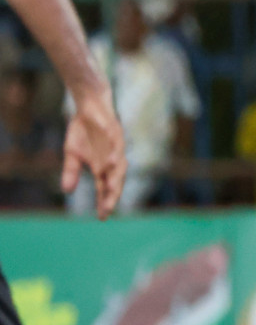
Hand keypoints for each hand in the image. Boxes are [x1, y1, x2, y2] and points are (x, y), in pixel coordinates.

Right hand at [62, 89, 124, 219]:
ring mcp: (115, 145)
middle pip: (115, 180)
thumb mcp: (72, 153)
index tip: (102, 217)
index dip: (104, 202)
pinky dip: (114, 153)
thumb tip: (67, 191)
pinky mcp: (115, 131)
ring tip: (111, 190)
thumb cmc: (83, 132)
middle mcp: (112, 158)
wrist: (88, 106)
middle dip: (112, 195)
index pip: (105, 188)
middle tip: (108, 209)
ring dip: (115, 177)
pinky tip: (110, 161)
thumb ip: (72, 171)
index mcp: (102, 166)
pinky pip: (116, 144)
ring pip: (119, 164)